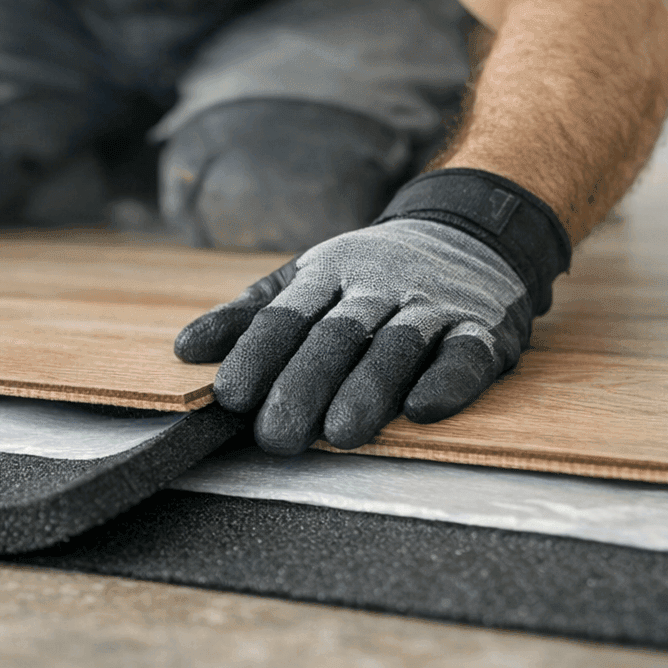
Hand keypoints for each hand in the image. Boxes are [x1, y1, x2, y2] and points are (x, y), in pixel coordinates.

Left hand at [174, 169, 569, 454]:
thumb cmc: (367, 273)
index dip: (257, 355)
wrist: (467, 231)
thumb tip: (187, 350)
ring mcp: (430, 304)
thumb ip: (249, 317)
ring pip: (396, 345)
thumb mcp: (305, 281)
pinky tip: (422, 408)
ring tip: (341, 433)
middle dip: (303, 385)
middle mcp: (377, 286)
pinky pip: (464, 352)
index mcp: (327, 274)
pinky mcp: (480, 327)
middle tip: (277, 436)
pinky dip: (445, 380)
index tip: (231, 395)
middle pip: (335, 335)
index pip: (285, 315)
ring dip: (368, 389)